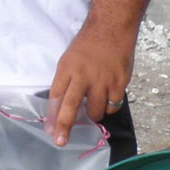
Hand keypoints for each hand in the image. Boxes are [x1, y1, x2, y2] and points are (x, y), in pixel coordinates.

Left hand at [47, 25, 134, 145]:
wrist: (111, 28)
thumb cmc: (87, 45)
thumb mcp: (68, 60)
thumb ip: (66, 82)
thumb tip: (61, 107)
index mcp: (67, 69)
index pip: (56, 97)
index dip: (53, 116)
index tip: (50, 131)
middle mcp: (83, 76)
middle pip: (71, 107)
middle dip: (64, 127)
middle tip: (60, 141)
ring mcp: (103, 80)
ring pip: (96, 111)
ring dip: (93, 115)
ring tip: (93, 108)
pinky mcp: (120, 82)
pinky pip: (113, 105)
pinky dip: (109, 106)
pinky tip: (107, 99)